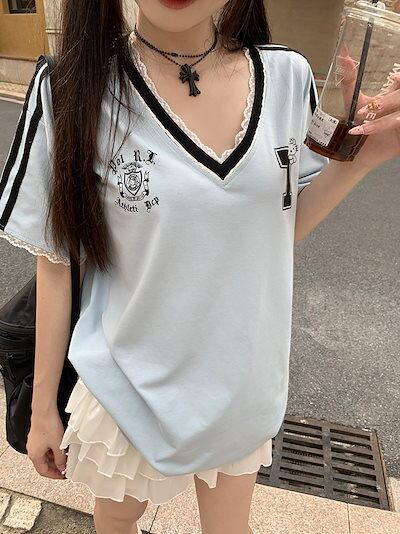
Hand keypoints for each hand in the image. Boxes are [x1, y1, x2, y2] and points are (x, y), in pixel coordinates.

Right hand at [27, 410, 67, 479]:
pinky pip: (44, 447)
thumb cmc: (49, 426)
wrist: (44, 411)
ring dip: (54, 458)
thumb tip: (62, 468)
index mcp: (35, 456)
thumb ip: (60, 459)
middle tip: (65, 467)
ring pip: (44, 455)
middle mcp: (32, 450)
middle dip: (55, 466)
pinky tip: (60, 448)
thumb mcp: (58, 445)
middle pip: (43, 464)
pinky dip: (52, 450)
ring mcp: (34, 443)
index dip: (54, 475)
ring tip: (65, 457)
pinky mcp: (37, 436)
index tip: (62, 475)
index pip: (43, 471)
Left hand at [337, 45, 399, 170]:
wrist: (356, 154)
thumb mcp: (353, 102)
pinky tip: (367, 135)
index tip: (395, 78)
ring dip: (382, 123)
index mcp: (395, 95)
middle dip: (387, 102)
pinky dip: (387, 132)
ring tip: (363, 129)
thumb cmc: (358, 126)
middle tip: (370, 108)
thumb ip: (349, 79)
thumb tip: (343, 55)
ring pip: (399, 118)